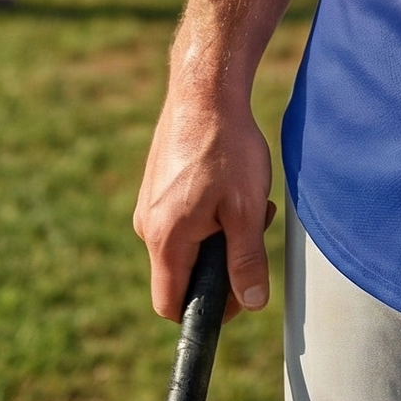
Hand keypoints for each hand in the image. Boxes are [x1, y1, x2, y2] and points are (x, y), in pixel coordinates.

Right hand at [135, 80, 276, 323]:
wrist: (204, 90)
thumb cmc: (226, 146)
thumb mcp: (246, 208)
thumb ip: (247, 260)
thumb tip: (253, 303)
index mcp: (164, 240)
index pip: (170, 305)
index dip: (205, 310)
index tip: (238, 291)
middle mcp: (146, 226)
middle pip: (182, 272)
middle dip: (222, 261)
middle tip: (255, 227)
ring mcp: (148, 204)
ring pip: (186, 242)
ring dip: (220, 232)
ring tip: (247, 197)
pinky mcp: (156, 185)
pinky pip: (181, 217)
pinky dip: (209, 211)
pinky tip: (230, 182)